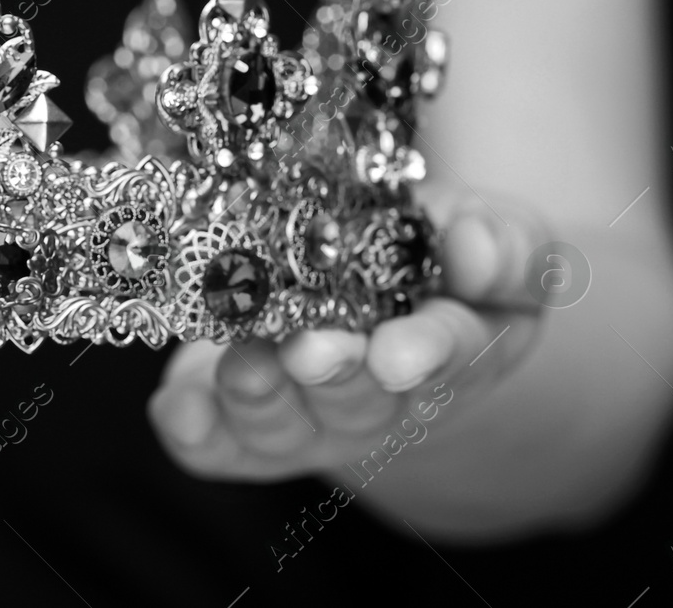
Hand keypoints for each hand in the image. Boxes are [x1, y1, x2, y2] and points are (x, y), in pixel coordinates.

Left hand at [148, 191, 544, 481]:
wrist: (349, 287)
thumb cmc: (421, 250)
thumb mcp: (474, 229)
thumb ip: (497, 243)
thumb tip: (473, 248)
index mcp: (449, 345)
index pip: (448, 352)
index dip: (424, 352)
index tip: (399, 352)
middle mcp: (373, 396)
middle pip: (357, 398)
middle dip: (333, 375)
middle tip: (313, 352)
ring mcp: (302, 415)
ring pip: (281, 423)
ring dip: (260, 395)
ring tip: (245, 364)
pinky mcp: (233, 421)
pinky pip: (212, 441)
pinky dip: (192, 426)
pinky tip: (175, 408)